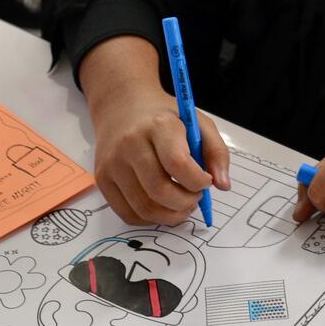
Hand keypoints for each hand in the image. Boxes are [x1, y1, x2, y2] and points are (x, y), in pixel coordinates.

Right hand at [90, 79, 229, 227]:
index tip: (206, 181)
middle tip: (195, 198)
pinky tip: (161, 207)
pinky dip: (150, 219)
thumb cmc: (164, 117)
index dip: (197, 181)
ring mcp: (112, 163)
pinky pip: (127, 214)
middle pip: (160, 191)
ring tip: (182, 204)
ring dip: (170, 215)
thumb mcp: (197, 122)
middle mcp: (130, 144)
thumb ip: (216, 152)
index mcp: (158, 126)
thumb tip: (222, 185)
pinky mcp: (102, 179)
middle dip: (186, 203)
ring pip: (144, 207)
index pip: (178, 164)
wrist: (122, 106)